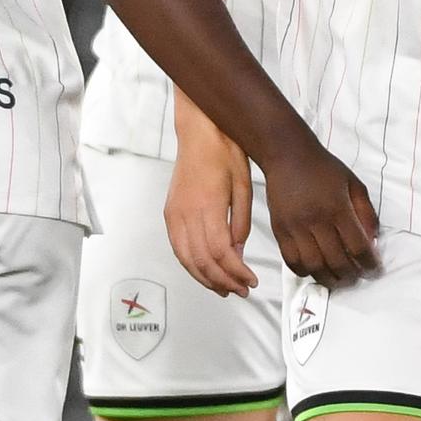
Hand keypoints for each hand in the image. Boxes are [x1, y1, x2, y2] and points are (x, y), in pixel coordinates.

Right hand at [166, 118, 257, 296]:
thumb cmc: (225, 151)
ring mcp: (174, 214)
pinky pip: (177, 248)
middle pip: (202, 261)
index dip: (236, 273)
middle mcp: (186, 213)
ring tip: (225, 288)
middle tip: (242, 290)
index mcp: (208, 205)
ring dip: (206, 279)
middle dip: (223, 281)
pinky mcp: (169, 213)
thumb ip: (240, 223)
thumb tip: (237, 255)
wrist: (199, 130)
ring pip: (186, 259)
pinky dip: (191, 266)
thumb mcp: (243, 186)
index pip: (221, 252)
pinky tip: (205, 272)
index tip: (251, 281)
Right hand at [258, 138, 379, 288]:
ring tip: (337, 279)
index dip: (370, 264)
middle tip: (357, 277)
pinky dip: (304, 271)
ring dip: (328, 279)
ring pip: (313, 266)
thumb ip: (367, 213)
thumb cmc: (322, 168)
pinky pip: (291, 261)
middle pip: (337, 261)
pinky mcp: (280, 230)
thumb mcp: (354, 184)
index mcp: (338, 207)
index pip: (358, 246)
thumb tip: (373, 240)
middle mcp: (316, 220)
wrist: (288, 155)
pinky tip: (314, 269)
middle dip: (351, 276)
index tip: (374, 269)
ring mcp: (295, 227)